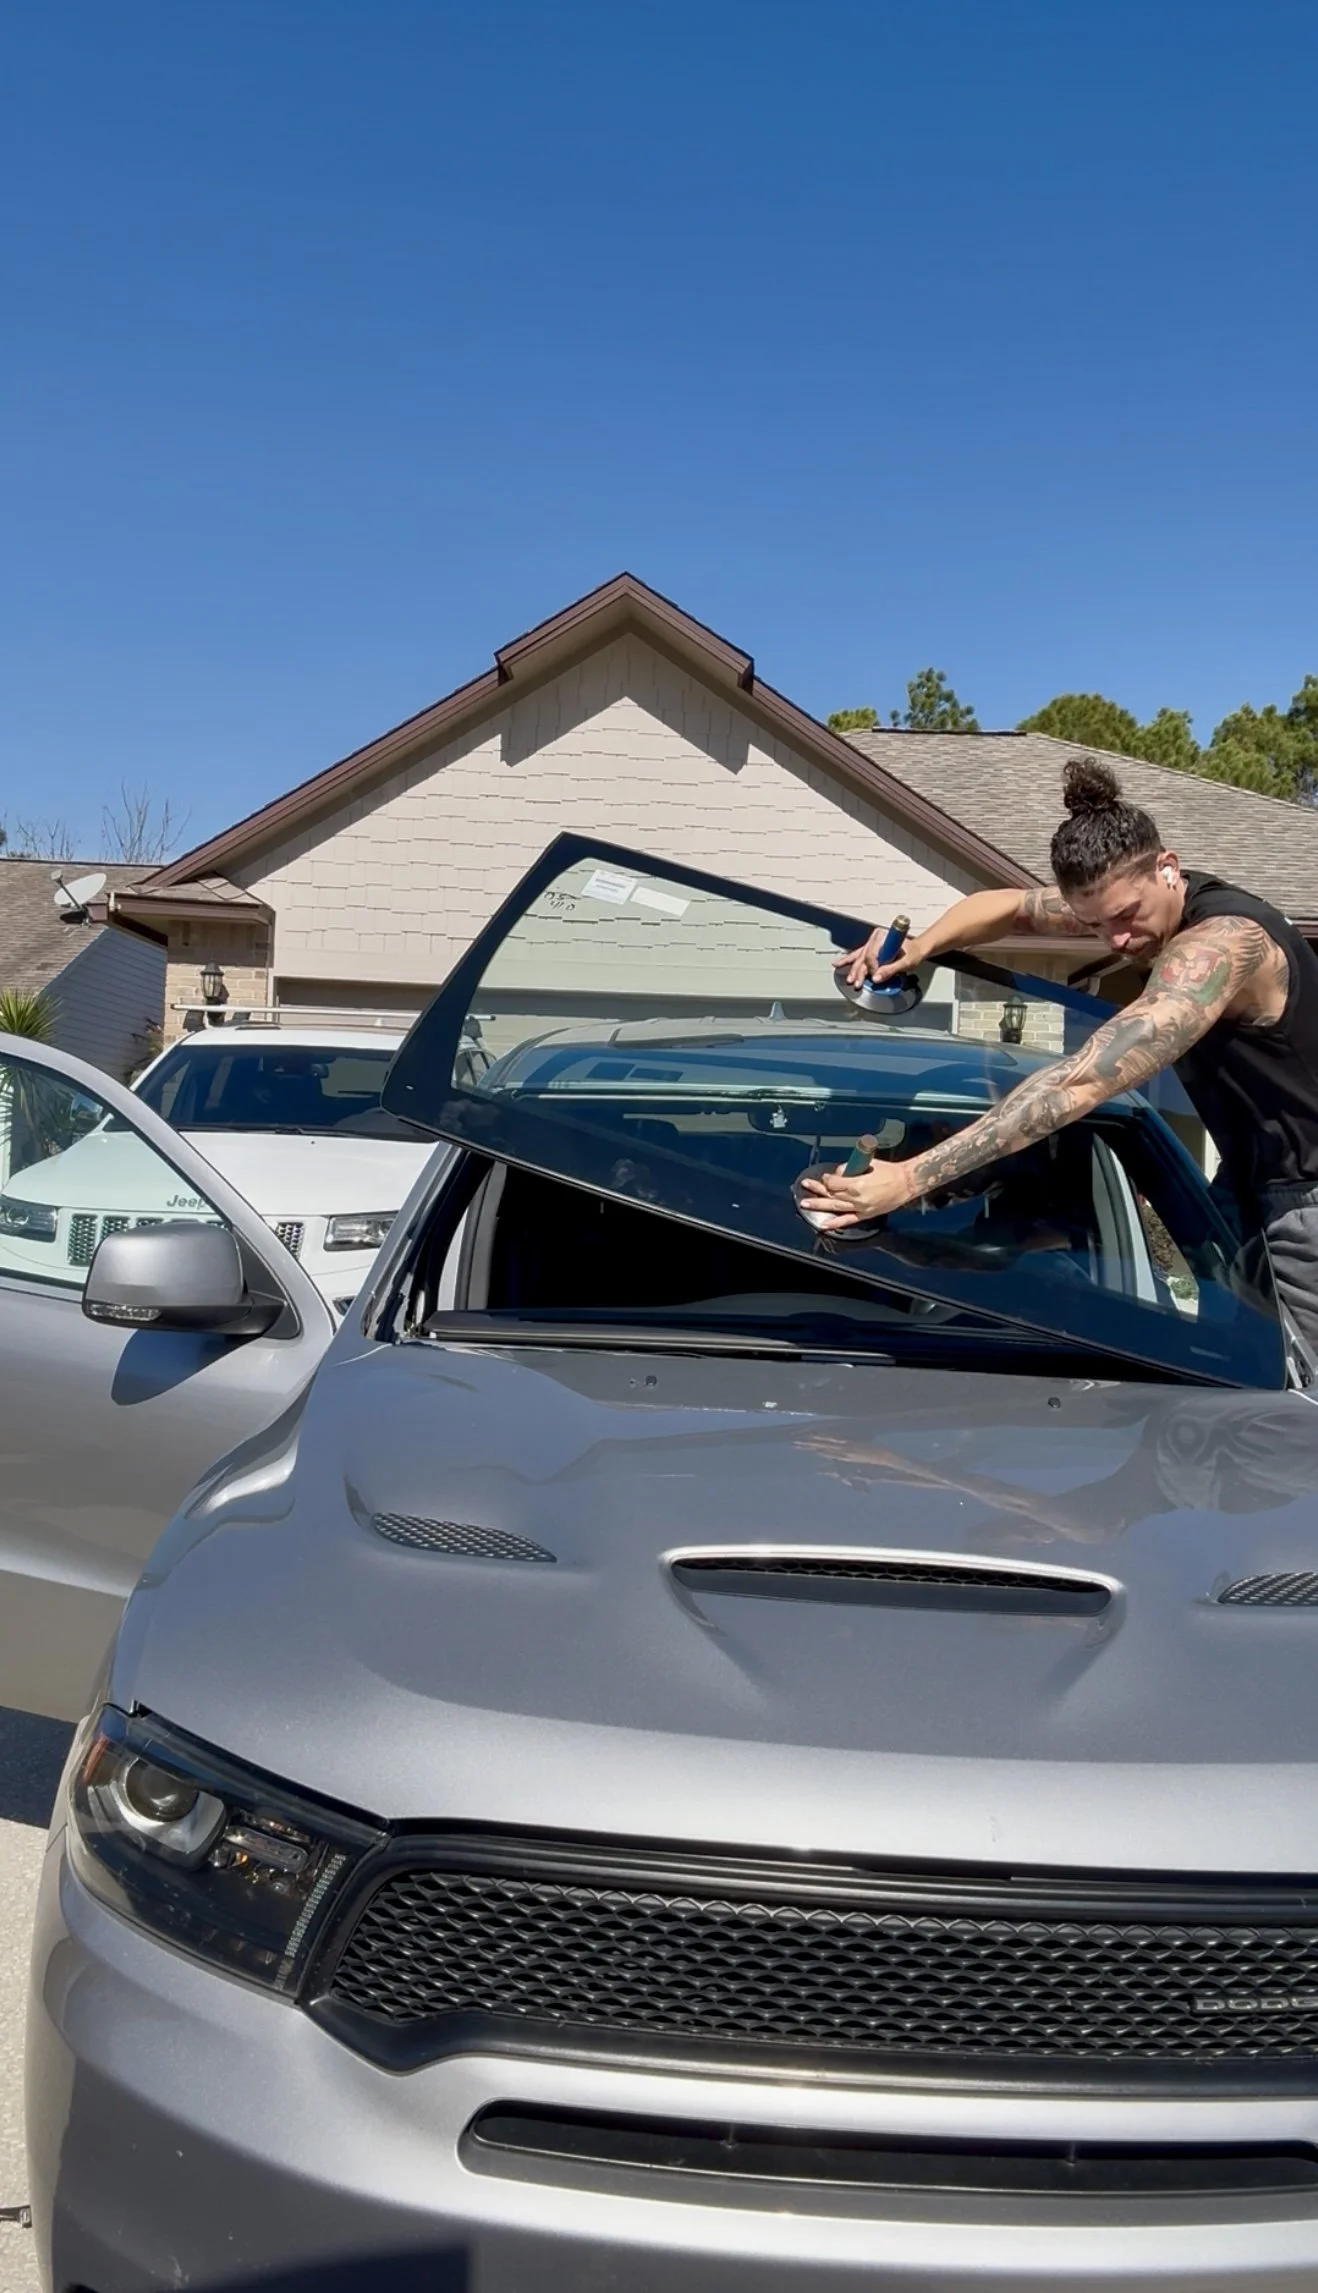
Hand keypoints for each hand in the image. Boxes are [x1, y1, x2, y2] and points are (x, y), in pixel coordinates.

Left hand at [797, 1157, 920, 1229]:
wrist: (906, 1183)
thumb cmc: (890, 1171)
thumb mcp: (869, 1163)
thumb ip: (851, 1167)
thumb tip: (839, 1171)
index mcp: (856, 1183)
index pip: (833, 1182)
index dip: (827, 1179)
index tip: (826, 1177)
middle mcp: (856, 1198)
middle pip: (831, 1194)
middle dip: (816, 1189)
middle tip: (804, 1186)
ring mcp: (860, 1208)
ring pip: (834, 1207)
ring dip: (818, 1205)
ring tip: (805, 1204)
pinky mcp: (865, 1215)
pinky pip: (847, 1220)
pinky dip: (834, 1224)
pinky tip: (823, 1225)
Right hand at [836, 927, 925, 989]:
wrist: (917, 950)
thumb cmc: (914, 953)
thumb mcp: (906, 963)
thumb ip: (891, 970)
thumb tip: (876, 978)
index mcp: (884, 936)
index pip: (872, 953)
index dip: (873, 966)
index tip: (876, 976)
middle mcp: (877, 938)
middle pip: (863, 956)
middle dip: (859, 971)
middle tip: (858, 982)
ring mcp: (872, 944)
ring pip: (859, 957)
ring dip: (853, 969)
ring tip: (850, 979)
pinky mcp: (871, 949)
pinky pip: (857, 955)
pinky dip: (848, 961)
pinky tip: (838, 964)